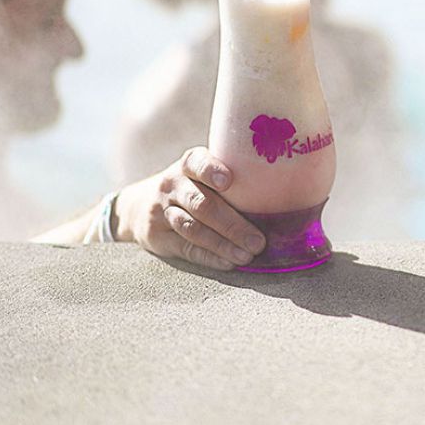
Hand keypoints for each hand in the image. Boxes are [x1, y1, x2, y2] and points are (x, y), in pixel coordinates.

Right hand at [114, 147, 265, 270]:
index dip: (210, 170)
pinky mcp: (158, 236)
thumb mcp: (203, 173)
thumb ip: (234, 177)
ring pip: (193, 228)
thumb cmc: (192, 186)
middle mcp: (173, 184)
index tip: (227, 181)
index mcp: (188, 164)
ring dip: (222, 245)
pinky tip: (228, 262)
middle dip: (232, 224)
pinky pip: (186, 248)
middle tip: (258, 241)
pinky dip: (209, 256)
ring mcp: (162, 211)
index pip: (196, 162)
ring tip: (247, 255)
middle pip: (202, 204)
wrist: (140, 205)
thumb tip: (284, 191)